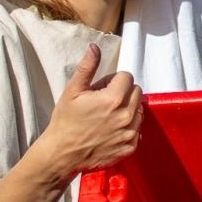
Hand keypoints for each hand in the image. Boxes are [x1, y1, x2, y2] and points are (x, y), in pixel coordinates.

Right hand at [35, 43, 142, 177]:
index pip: (127, 77)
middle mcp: (126, 116)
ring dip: (128, 109)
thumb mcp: (73, 91)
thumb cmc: (65, 121)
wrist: (61, 154)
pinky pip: (138, 130)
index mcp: (113, 99)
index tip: (101, 89)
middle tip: (104, 101)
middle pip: (137, 92)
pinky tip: (111, 130)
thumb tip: (95, 47)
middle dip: (123, 92)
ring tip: (108, 116)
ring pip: (139, 110)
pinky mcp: (130, 147)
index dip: (114, 80)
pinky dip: (128, 127)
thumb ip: (88, 67)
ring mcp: (129, 133)